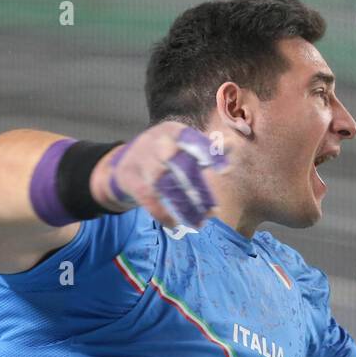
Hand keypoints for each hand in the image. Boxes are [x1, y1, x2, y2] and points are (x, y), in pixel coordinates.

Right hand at [90, 121, 228, 228]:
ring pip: (166, 186)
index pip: (191, 139)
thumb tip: (232, 145)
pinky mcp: (133, 182)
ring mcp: (143, 163)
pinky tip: (176, 225)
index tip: (225, 171)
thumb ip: (205, 146)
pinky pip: (150, 201)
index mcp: (172, 131)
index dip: (208, 153)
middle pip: (179, 164)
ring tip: (200, 223)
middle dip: (198, 188)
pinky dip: (164, 215)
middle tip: (214, 209)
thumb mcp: (180, 143)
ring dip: (185, 207)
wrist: (123, 162)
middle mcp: (156, 144)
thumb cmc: (161, 151)